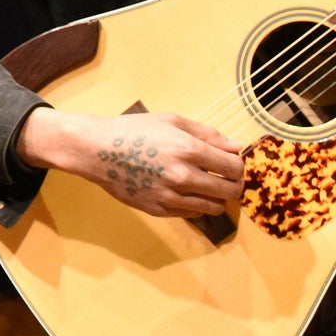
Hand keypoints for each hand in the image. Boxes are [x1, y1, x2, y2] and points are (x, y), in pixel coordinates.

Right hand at [15, 107, 244, 218]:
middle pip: (229, 191)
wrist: (97, 151)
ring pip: (213, 208)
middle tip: (226, 179)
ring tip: (208, 187)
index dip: (238, 166)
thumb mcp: (171, 120)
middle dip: (233, 185)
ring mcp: (171, 196)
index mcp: (189, 150)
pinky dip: (196, 205)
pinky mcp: (159, 210)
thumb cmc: (134, 129)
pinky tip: (187, 193)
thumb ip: (207, 133)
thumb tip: (235, 147)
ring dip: (217, 198)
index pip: (234, 168)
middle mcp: (184, 176)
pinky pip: (191, 214)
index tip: (232, 164)